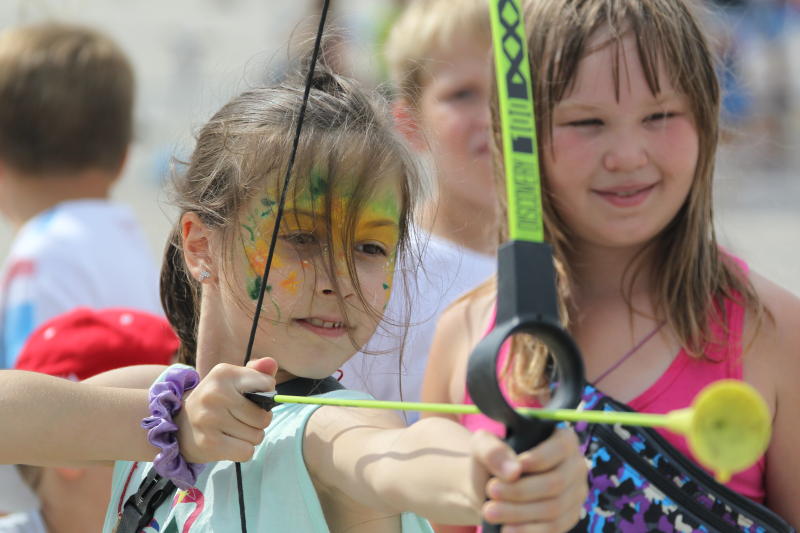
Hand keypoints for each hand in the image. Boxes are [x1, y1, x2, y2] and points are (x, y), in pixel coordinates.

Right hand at [176, 357, 277, 462]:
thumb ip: (258, 372)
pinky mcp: (209, 442)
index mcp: (224, 373)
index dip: (268, 395)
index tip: (255, 397)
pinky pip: (246, 452)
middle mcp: (215, 393)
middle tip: (243, 418)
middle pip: (263, 417)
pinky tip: (230, 443)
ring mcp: (210, 418)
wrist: (180, 424)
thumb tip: (271, 362)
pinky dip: (243, 450)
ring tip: (235, 430)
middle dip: (260, 421)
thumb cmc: (217, 401)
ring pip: (257, 436)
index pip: (266, 385)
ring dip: (251, 436)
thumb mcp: (234, 380)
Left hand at [472, 428, 586, 532]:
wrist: (490, 490)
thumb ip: (492, 450)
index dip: (537, 459)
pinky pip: (554, 528)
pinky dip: (528, 530)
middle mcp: (576, 466)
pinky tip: (506, 529)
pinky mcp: (569, 518)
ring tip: (490, 511)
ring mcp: (575, 494)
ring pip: (554, 509)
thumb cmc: (491, 462)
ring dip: (519, 513)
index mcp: (563, 439)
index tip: (510, 471)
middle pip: (556, 483)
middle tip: (491, 491)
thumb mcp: (483, 446)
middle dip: (520, 490)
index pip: (560, 448)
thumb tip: (513, 471)